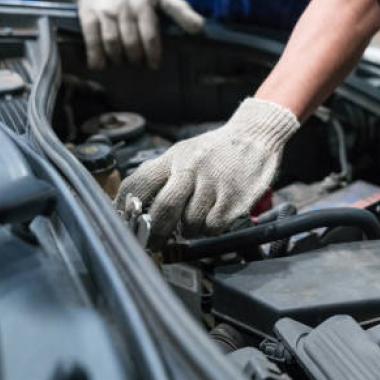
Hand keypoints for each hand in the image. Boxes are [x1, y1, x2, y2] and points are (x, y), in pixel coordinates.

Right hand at [77, 0, 203, 68]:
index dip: (152, 54)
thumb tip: (199, 27)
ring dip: (118, 58)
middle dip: (136, 57)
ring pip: (112, 43)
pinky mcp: (88, 14)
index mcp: (143, 4)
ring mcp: (104, 11)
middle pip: (131, 42)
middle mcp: (123, 8)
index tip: (153, 65)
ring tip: (122, 62)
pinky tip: (99, 65)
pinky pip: (92, 39)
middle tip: (138, 63)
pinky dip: (95, 55)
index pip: (150, 35)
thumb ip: (180, 11)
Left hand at [115, 98, 299, 238]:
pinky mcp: (233, 198)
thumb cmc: (215, 150)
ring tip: (195, 221)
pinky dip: (210, 229)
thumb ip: (161, 174)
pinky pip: (212, 227)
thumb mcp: (183, 152)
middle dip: (155, 233)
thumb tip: (132, 203)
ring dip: (189, 230)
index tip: (126, 223)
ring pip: (190, 223)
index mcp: (173, 158)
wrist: (254, 136)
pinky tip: (214, 217)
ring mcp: (213, 184)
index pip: (139, 183)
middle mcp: (190, 169)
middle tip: (153, 243)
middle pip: (164, 209)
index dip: (126, 207)